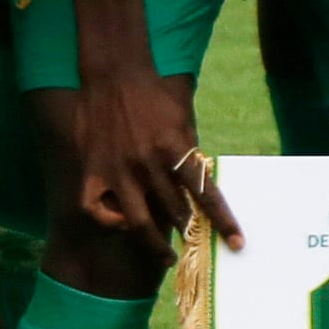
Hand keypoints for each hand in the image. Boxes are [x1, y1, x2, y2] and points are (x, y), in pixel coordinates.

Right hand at [71, 72, 238, 250]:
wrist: (113, 72)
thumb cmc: (152, 94)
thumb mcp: (181, 119)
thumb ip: (188, 151)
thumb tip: (203, 183)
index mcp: (174, 148)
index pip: (206, 193)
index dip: (223, 221)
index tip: (237, 243)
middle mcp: (147, 163)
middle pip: (175, 213)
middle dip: (189, 232)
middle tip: (196, 246)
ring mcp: (117, 170)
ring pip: (139, 223)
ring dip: (156, 245)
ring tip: (165, 256)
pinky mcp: (92, 171)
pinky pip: (97, 211)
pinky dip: (109, 221)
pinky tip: (120, 222)